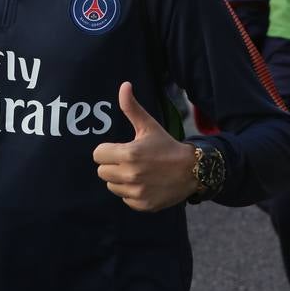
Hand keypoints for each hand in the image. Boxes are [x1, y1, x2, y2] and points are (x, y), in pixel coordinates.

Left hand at [93, 82, 197, 211]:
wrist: (192, 170)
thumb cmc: (167, 146)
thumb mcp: (149, 126)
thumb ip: (132, 107)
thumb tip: (124, 85)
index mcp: (129, 154)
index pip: (98, 155)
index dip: (107, 150)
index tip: (119, 149)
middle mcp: (130, 174)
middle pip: (102, 172)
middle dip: (112, 165)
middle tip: (129, 161)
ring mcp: (136, 192)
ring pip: (112, 186)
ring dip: (120, 180)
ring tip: (137, 172)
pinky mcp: (142, 205)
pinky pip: (124, 199)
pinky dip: (131, 193)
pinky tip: (144, 184)